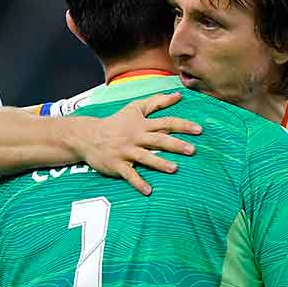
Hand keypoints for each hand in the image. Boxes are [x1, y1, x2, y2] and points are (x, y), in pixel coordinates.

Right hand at [72, 92, 200, 194]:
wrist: (88, 136)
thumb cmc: (116, 122)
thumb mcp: (135, 108)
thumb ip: (157, 102)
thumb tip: (179, 95)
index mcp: (142, 124)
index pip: (166, 122)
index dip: (183, 125)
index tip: (199, 130)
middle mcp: (136, 137)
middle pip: (158, 140)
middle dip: (175, 145)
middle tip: (192, 150)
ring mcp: (126, 152)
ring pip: (145, 157)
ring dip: (159, 163)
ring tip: (174, 169)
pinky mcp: (117, 165)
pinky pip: (129, 175)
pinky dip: (138, 183)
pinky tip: (149, 191)